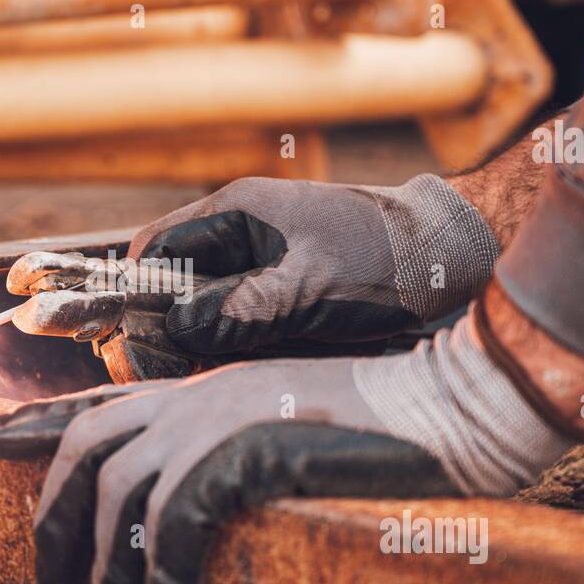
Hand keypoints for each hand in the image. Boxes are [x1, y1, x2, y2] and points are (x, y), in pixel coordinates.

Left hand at [0, 311, 573, 583]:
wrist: (455, 402)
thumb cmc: (386, 425)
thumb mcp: (292, 434)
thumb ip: (235, 455)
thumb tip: (191, 513)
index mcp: (206, 390)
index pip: (101, 405)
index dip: (36, 427)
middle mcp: (202, 396)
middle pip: (91, 448)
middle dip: (55, 515)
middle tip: (48, 579)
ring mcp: (225, 416)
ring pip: (123, 490)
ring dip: (106, 565)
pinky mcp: (254, 447)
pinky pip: (177, 517)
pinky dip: (158, 572)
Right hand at [127, 175, 499, 354]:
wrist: (454, 252)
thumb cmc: (386, 259)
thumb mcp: (310, 289)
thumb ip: (240, 311)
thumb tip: (175, 331)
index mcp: (236, 211)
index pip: (155, 249)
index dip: (132, 292)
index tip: (128, 340)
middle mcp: (241, 231)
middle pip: (173, 279)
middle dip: (162, 322)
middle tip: (160, 367)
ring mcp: (262, 259)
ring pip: (204, 302)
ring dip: (199, 337)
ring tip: (198, 372)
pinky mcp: (283, 285)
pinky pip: (238, 315)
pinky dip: (232, 342)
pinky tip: (238, 368)